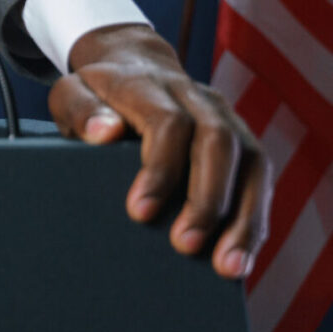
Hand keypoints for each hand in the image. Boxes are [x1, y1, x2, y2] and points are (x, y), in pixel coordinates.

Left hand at [48, 23, 271, 279]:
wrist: (135, 65)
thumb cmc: (98, 94)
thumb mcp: (71, 93)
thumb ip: (80, 109)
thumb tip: (104, 134)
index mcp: (151, 84)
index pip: (167, 122)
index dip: (160, 168)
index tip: (139, 213)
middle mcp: (197, 96)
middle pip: (217, 141)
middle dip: (206, 199)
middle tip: (185, 245)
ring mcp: (227, 116)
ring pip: (251, 161)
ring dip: (243, 218)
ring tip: (228, 266)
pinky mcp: (244, 140)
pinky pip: (260, 179)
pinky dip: (254, 220)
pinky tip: (241, 258)